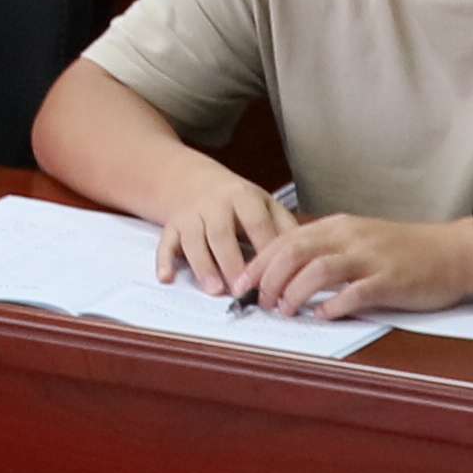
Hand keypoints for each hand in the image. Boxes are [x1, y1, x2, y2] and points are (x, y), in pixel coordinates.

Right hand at [143, 164, 299, 301]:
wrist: (194, 181)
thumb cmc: (239, 202)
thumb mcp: (265, 204)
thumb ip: (285, 227)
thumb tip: (308, 256)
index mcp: (243, 198)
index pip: (256, 224)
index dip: (265, 249)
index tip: (276, 276)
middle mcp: (214, 204)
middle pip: (222, 234)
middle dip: (232, 263)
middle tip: (243, 291)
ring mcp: (191, 215)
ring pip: (194, 240)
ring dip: (203, 266)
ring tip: (215, 290)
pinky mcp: (171, 226)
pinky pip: (166, 243)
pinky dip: (164, 261)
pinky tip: (167, 278)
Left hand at [246, 212, 472, 321]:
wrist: (453, 252)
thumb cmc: (403, 250)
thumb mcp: (358, 240)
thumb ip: (325, 251)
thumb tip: (286, 274)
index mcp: (337, 226)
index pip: (286, 239)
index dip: (259, 262)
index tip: (240, 284)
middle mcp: (350, 237)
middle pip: (295, 251)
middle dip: (269, 278)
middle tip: (256, 302)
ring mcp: (371, 257)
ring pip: (319, 269)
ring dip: (295, 292)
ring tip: (284, 311)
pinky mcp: (391, 280)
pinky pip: (356, 292)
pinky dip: (334, 305)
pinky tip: (322, 316)